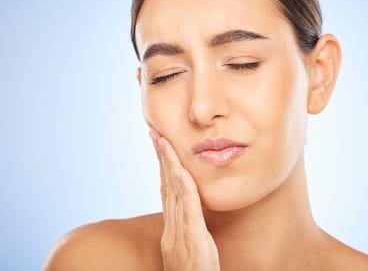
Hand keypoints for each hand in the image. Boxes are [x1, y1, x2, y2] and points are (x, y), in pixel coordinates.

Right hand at [149, 128, 220, 270]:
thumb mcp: (190, 252)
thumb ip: (187, 230)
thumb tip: (187, 211)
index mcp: (172, 232)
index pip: (166, 192)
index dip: (162, 167)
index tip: (159, 144)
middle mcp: (172, 231)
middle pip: (165, 188)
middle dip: (161, 158)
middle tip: (155, 133)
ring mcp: (180, 237)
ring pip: (173, 195)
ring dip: (169, 166)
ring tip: (164, 141)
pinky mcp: (194, 244)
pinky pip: (188, 213)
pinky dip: (184, 191)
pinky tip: (182, 172)